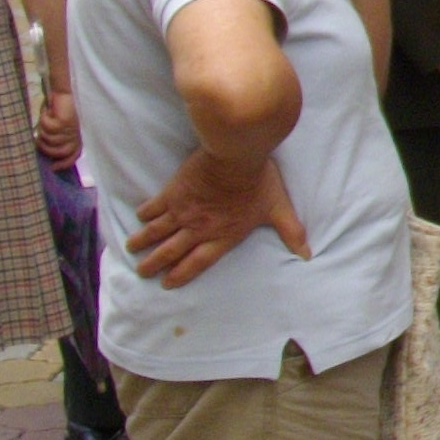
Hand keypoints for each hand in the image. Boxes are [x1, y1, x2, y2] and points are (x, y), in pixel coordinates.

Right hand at [34, 88, 80, 165]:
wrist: (61, 96)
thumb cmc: (55, 114)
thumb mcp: (56, 131)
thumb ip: (54, 142)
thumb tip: (44, 157)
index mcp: (75, 138)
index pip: (74, 156)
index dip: (64, 163)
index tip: (52, 167)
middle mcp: (75, 134)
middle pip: (61, 152)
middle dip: (47, 149)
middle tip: (39, 140)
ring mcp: (70, 128)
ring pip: (52, 140)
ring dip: (43, 133)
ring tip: (42, 124)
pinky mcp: (65, 121)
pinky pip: (48, 128)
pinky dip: (43, 121)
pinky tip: (46, 114)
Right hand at [127, 150, 309, 287]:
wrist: (237, 156)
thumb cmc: (259, 182)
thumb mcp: (278, 209)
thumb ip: (291, 233)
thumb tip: (307, 254)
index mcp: (222, 236)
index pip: (198, 262)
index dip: (182, 274)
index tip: (167, 283)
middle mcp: (198, 228)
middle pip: (171, 252)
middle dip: (155, 263)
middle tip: (142, 271)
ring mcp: (183, 212)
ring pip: (157, 232)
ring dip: (143, 242)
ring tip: (132, 249)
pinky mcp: (173, 193)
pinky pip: (154, 207)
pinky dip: (145, 214)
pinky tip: (139, 218)